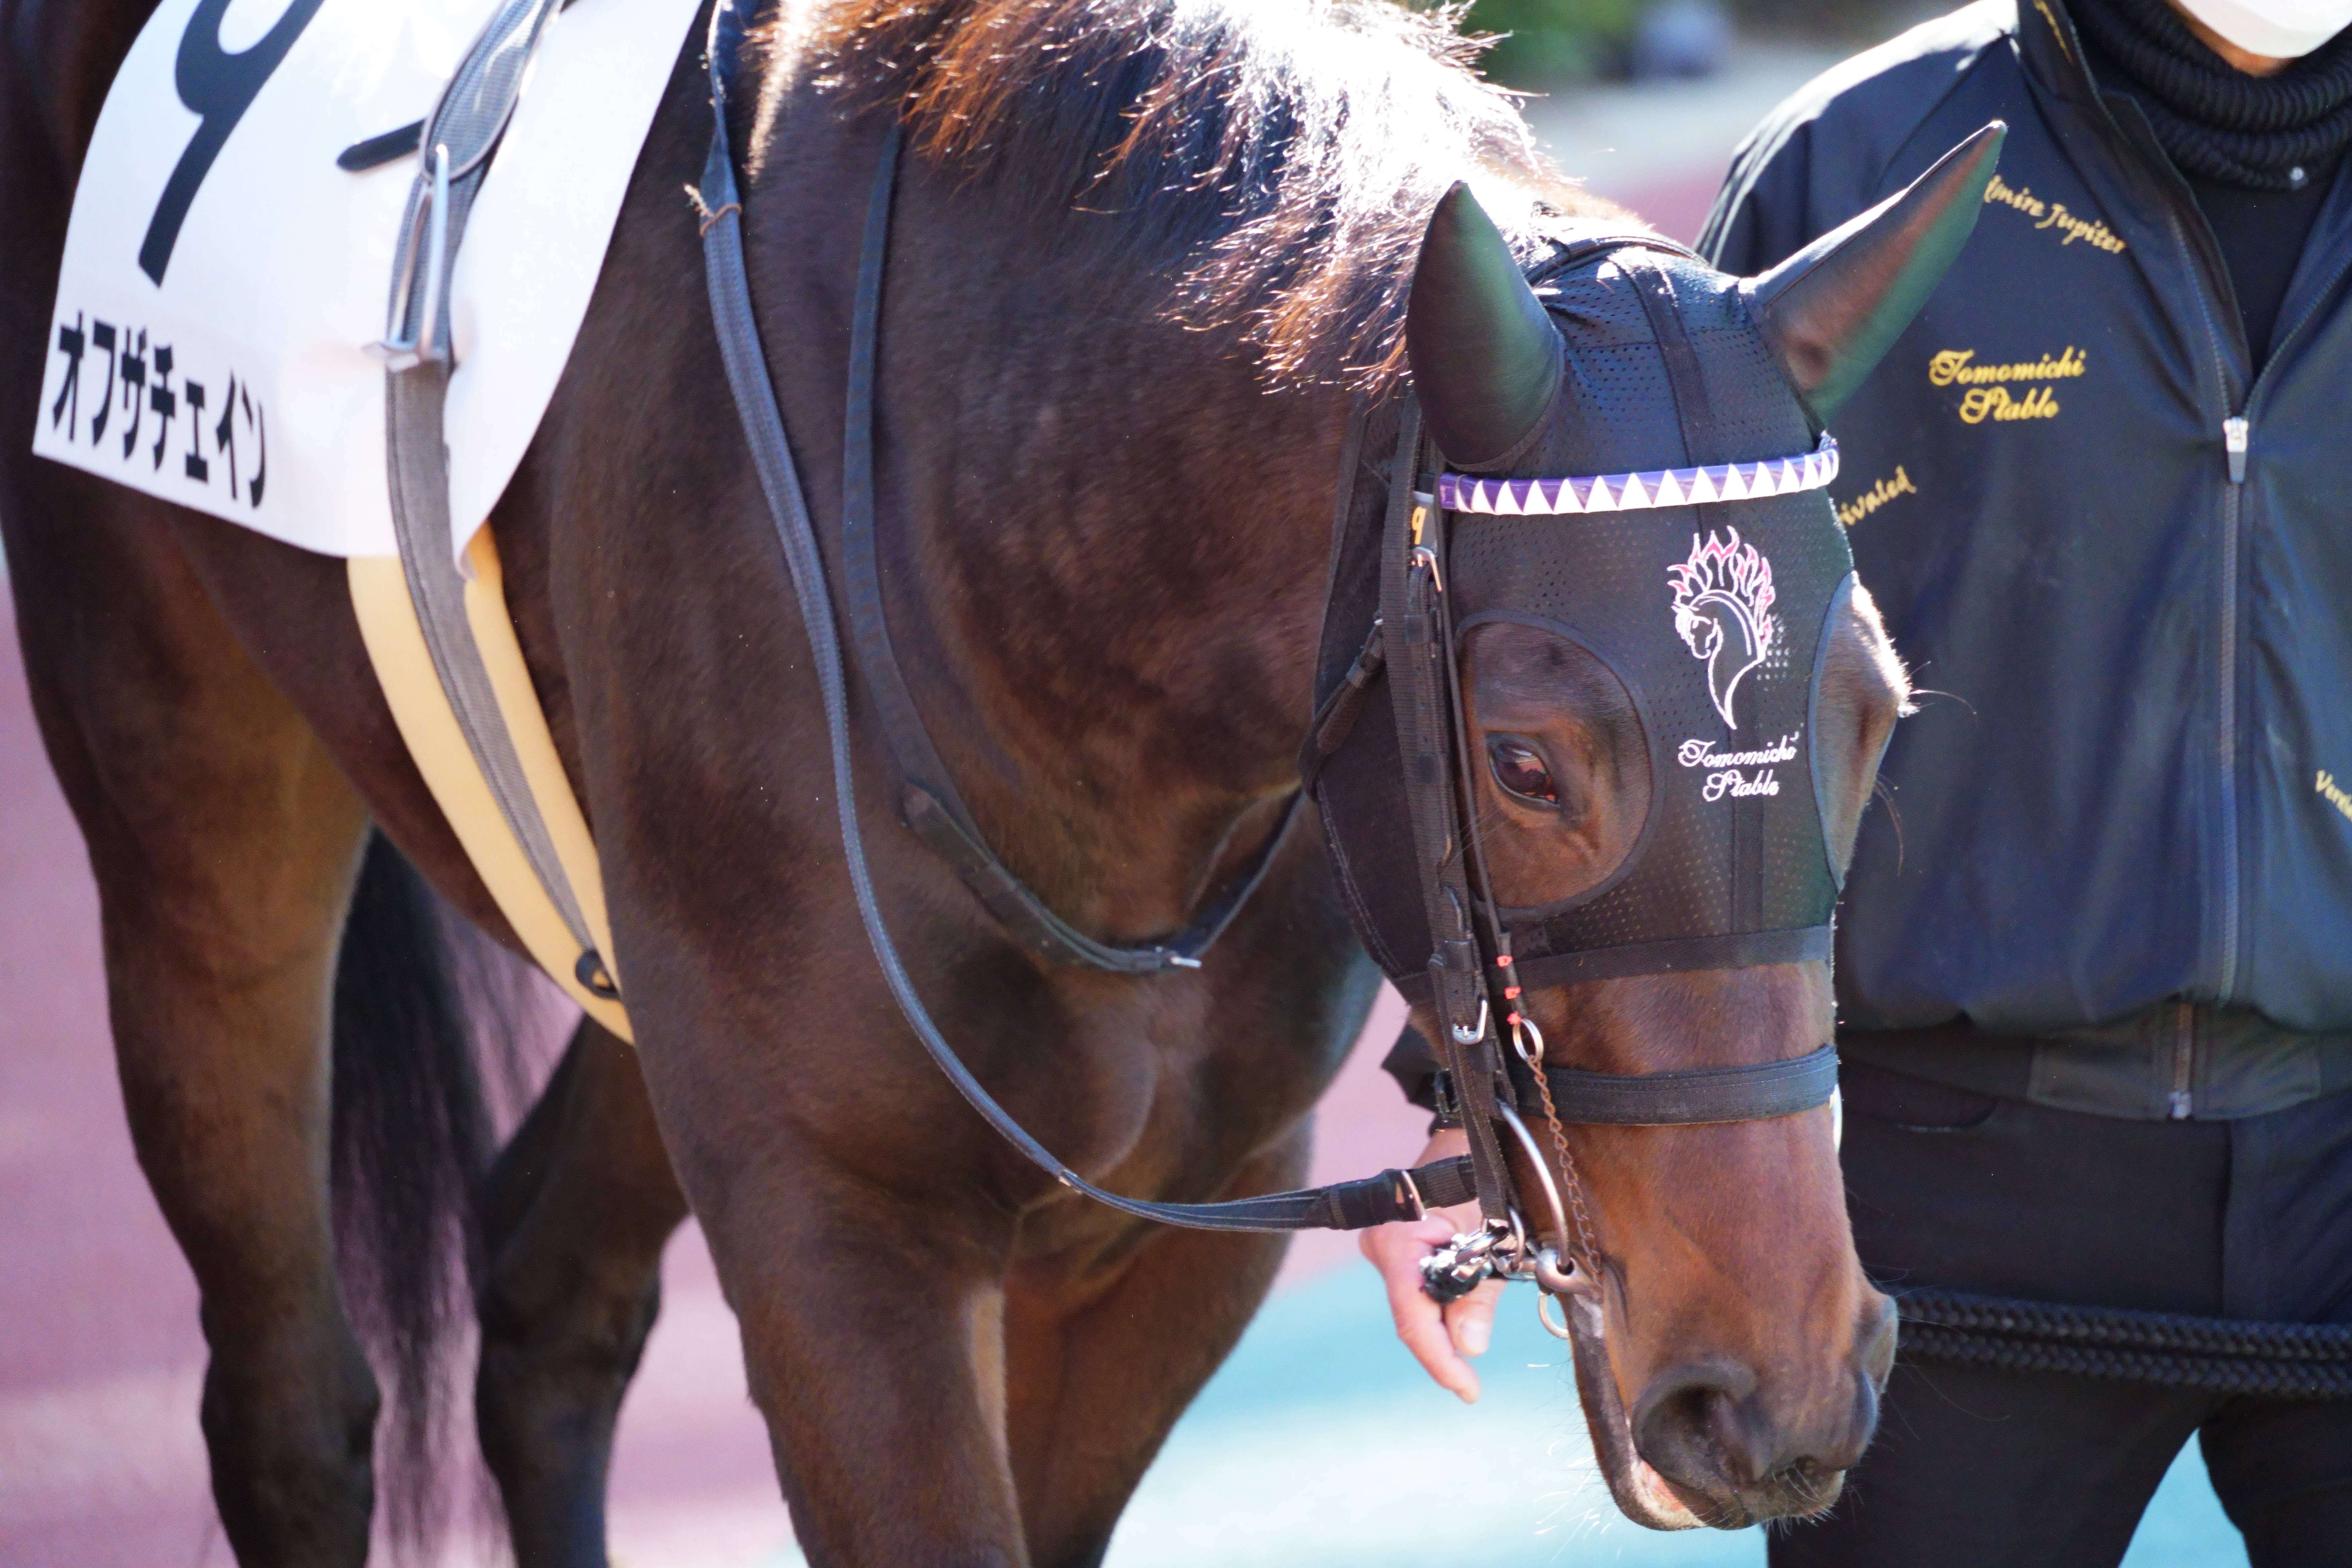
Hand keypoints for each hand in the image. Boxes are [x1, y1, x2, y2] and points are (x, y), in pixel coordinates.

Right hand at [1358, 1128, 1503, 1402]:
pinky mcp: (1397, 1252)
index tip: (1468, 1390)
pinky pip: (1420, 1291)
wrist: (1467, 1132)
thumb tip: (1470, 1346)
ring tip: (1482, 1311)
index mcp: (1398, 1240)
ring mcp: (1384, 1250)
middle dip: (1445, 1345)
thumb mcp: (1493, 1231)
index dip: (1439, 1359)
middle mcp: (1381, 1247)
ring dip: (1449, 1321)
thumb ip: (1480, 1290)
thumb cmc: (1481, 1172)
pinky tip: (1464, 1310)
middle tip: (1475, 1376)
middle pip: (1413, 1316)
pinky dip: (1445, 1304)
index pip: (1413, 1315)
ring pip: (1417, 1307)